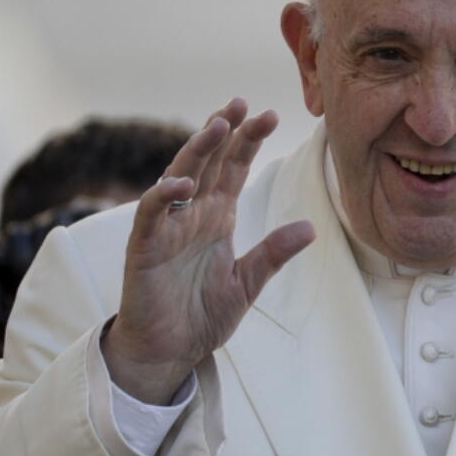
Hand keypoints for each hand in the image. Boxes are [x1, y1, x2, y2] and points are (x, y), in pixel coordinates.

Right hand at [102, 98, 315, 403]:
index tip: (270, 115)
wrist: (169, 352)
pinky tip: (182, 184)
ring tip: (217, 125)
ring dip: (197, 151)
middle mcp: (192, 215)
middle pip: (209, 163)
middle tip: (242, 103)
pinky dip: (164, 197)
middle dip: (225, 132)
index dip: (249, 141)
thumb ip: (273, 254)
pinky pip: (151, 216)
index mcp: (217, 218)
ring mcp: (167, 229)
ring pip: (179, 177)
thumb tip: (310, 228)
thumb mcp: (248, 282)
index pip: (234, 169)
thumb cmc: (202, 315)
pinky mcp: (145, 249)